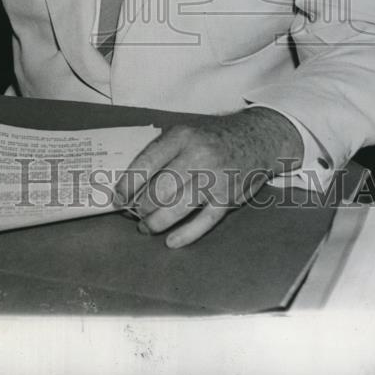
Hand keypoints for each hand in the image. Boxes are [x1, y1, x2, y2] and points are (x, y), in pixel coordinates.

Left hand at [114, 107, 303, 248]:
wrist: (257, 138)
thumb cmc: (212, 138)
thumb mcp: (186, 132)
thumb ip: (161, 152)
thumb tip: (131, 182)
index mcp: (182, 136)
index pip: (146, 163)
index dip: (128, 184)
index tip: (117, 197)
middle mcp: (198, 156)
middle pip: (160, 190)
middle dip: (142, 207)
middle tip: (134, 214)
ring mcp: (215, 178)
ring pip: (177, 208)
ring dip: (157, 223)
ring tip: (146, 227)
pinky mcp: (228, 198)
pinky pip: (203, 222)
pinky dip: (185, 235)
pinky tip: (171, 241)